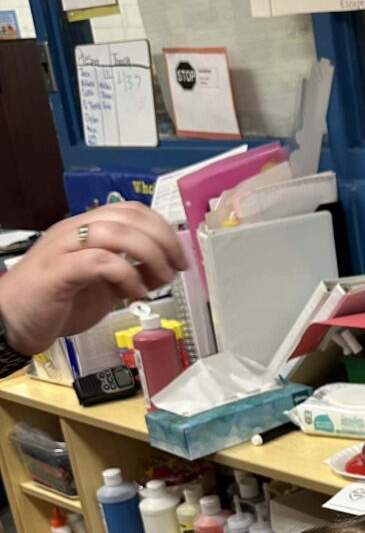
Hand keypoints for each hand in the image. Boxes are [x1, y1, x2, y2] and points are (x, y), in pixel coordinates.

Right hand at [0, 205, 186, 355]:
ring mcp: (64, 249)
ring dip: (148, 254)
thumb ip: (131, 275)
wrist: (9, 322)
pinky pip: (98, 261)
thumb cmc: (53, 302)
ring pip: (115, 232)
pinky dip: (125, 274)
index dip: (161, 227)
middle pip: (127, 216)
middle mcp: (74, 232)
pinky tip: (134, 292)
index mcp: (85, 230)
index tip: (180, 253)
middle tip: (178, 265)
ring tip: (162, 277)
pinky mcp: (57, 272)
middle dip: (162, 239)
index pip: (130, 210)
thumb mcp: (104, 288)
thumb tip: (164, 271)